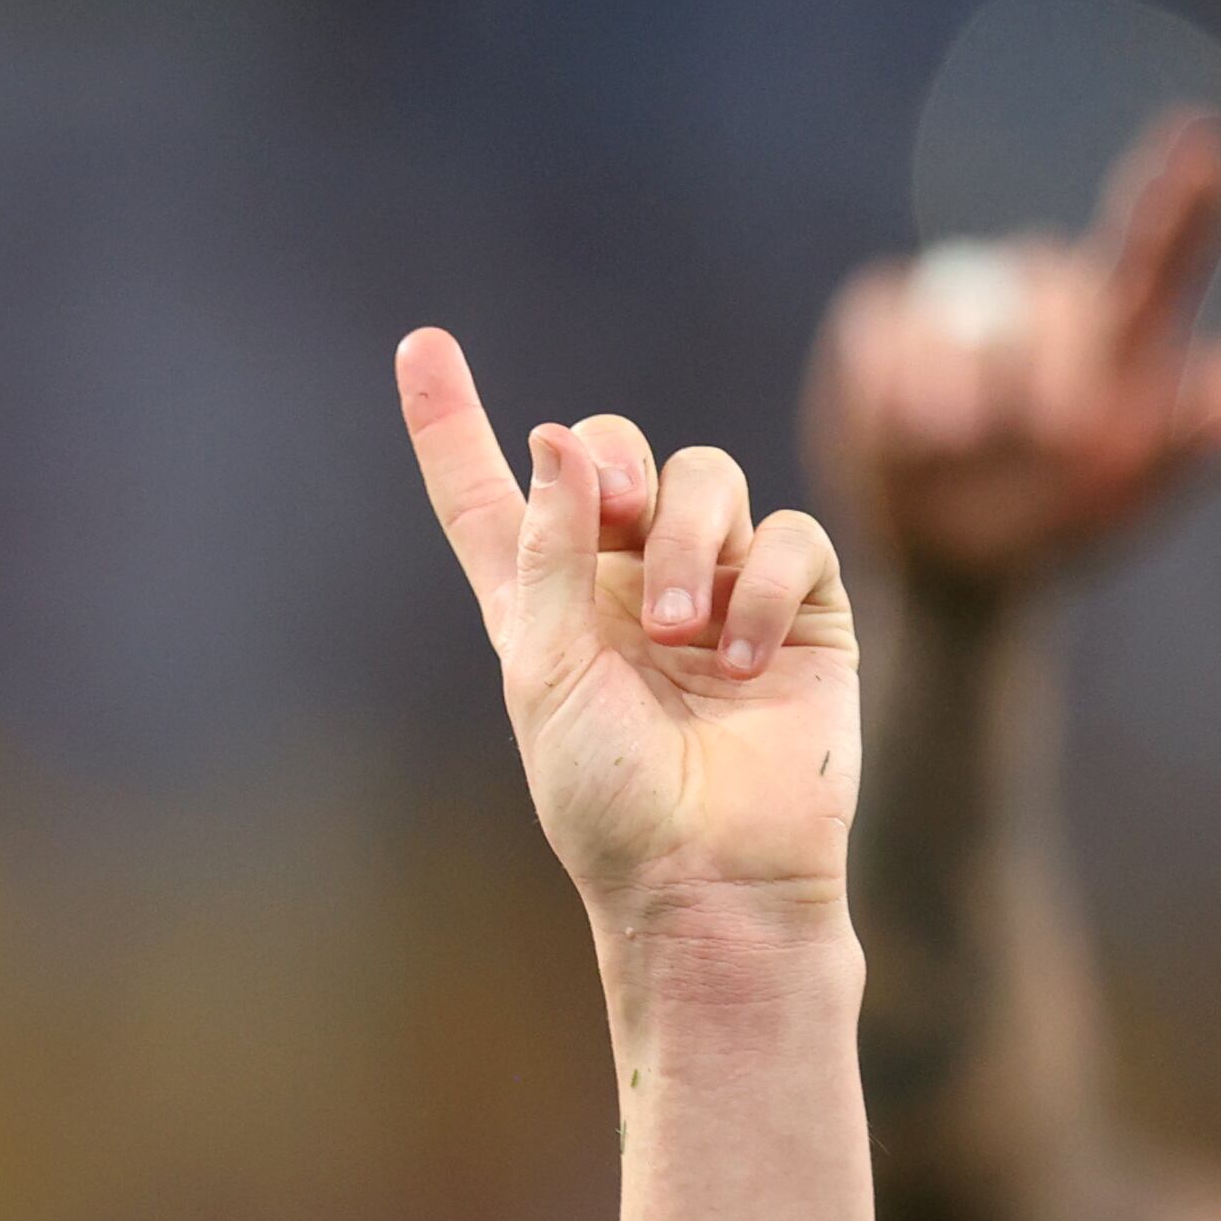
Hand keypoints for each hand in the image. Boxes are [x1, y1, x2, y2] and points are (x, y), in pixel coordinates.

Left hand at [399, 330, 859, 919]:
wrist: (706, 875)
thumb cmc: (609, 794)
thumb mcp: (547, 670)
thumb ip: (549, 550)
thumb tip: (554, 439)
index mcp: (542, 602)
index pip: (486, 495)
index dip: (450, 422)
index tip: (420, 346)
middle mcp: (626, 583)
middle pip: (618, 453)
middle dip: (618, 466)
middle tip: (622, 517)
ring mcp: (718, 588)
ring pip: (710, 479)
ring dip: (693, 540)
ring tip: (682, 633)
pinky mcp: (799, 610)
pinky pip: (788, 538)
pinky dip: (761, 586)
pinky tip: (738, 660)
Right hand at [801, 112, 1220, 596]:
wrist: (953, 564)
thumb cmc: (1059, 525)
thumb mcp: (1131, 500)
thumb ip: (1195, 443)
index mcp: (1122, 325)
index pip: (1154, 247)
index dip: (1180, 198)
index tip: (1205, 144)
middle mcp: (1045, 293)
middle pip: (1054, 288)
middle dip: (1057, 361)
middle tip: (1059, 441)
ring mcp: (960, 302)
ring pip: (961, 310)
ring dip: (961, 390)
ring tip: (960, 448)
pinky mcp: (882, 321)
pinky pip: (882, 328)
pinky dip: (890, 385)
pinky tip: (902, 434)